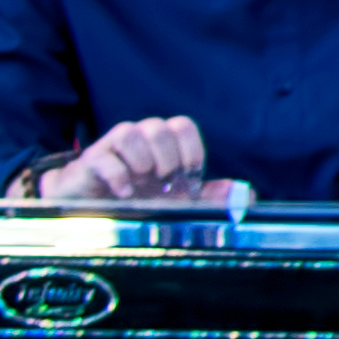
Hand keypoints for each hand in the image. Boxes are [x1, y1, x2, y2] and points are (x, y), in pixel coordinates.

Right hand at [40, 117, 214, 203]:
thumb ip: (209, 197)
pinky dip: (117, 175)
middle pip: (159, 127)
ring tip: (142, 184)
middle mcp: (138, 138)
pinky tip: (124, 193)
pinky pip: (104, 156)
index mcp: (162, 144)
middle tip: (165, 181)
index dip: (191, 149)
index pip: (183, 126)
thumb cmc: (138, 201)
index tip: (190, 174)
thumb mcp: (176, 203)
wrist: (91, 212)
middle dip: (167, 156)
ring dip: (143, 160)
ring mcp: (112, 147)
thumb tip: (248, 195)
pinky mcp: (89, 162)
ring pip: (130, 132)